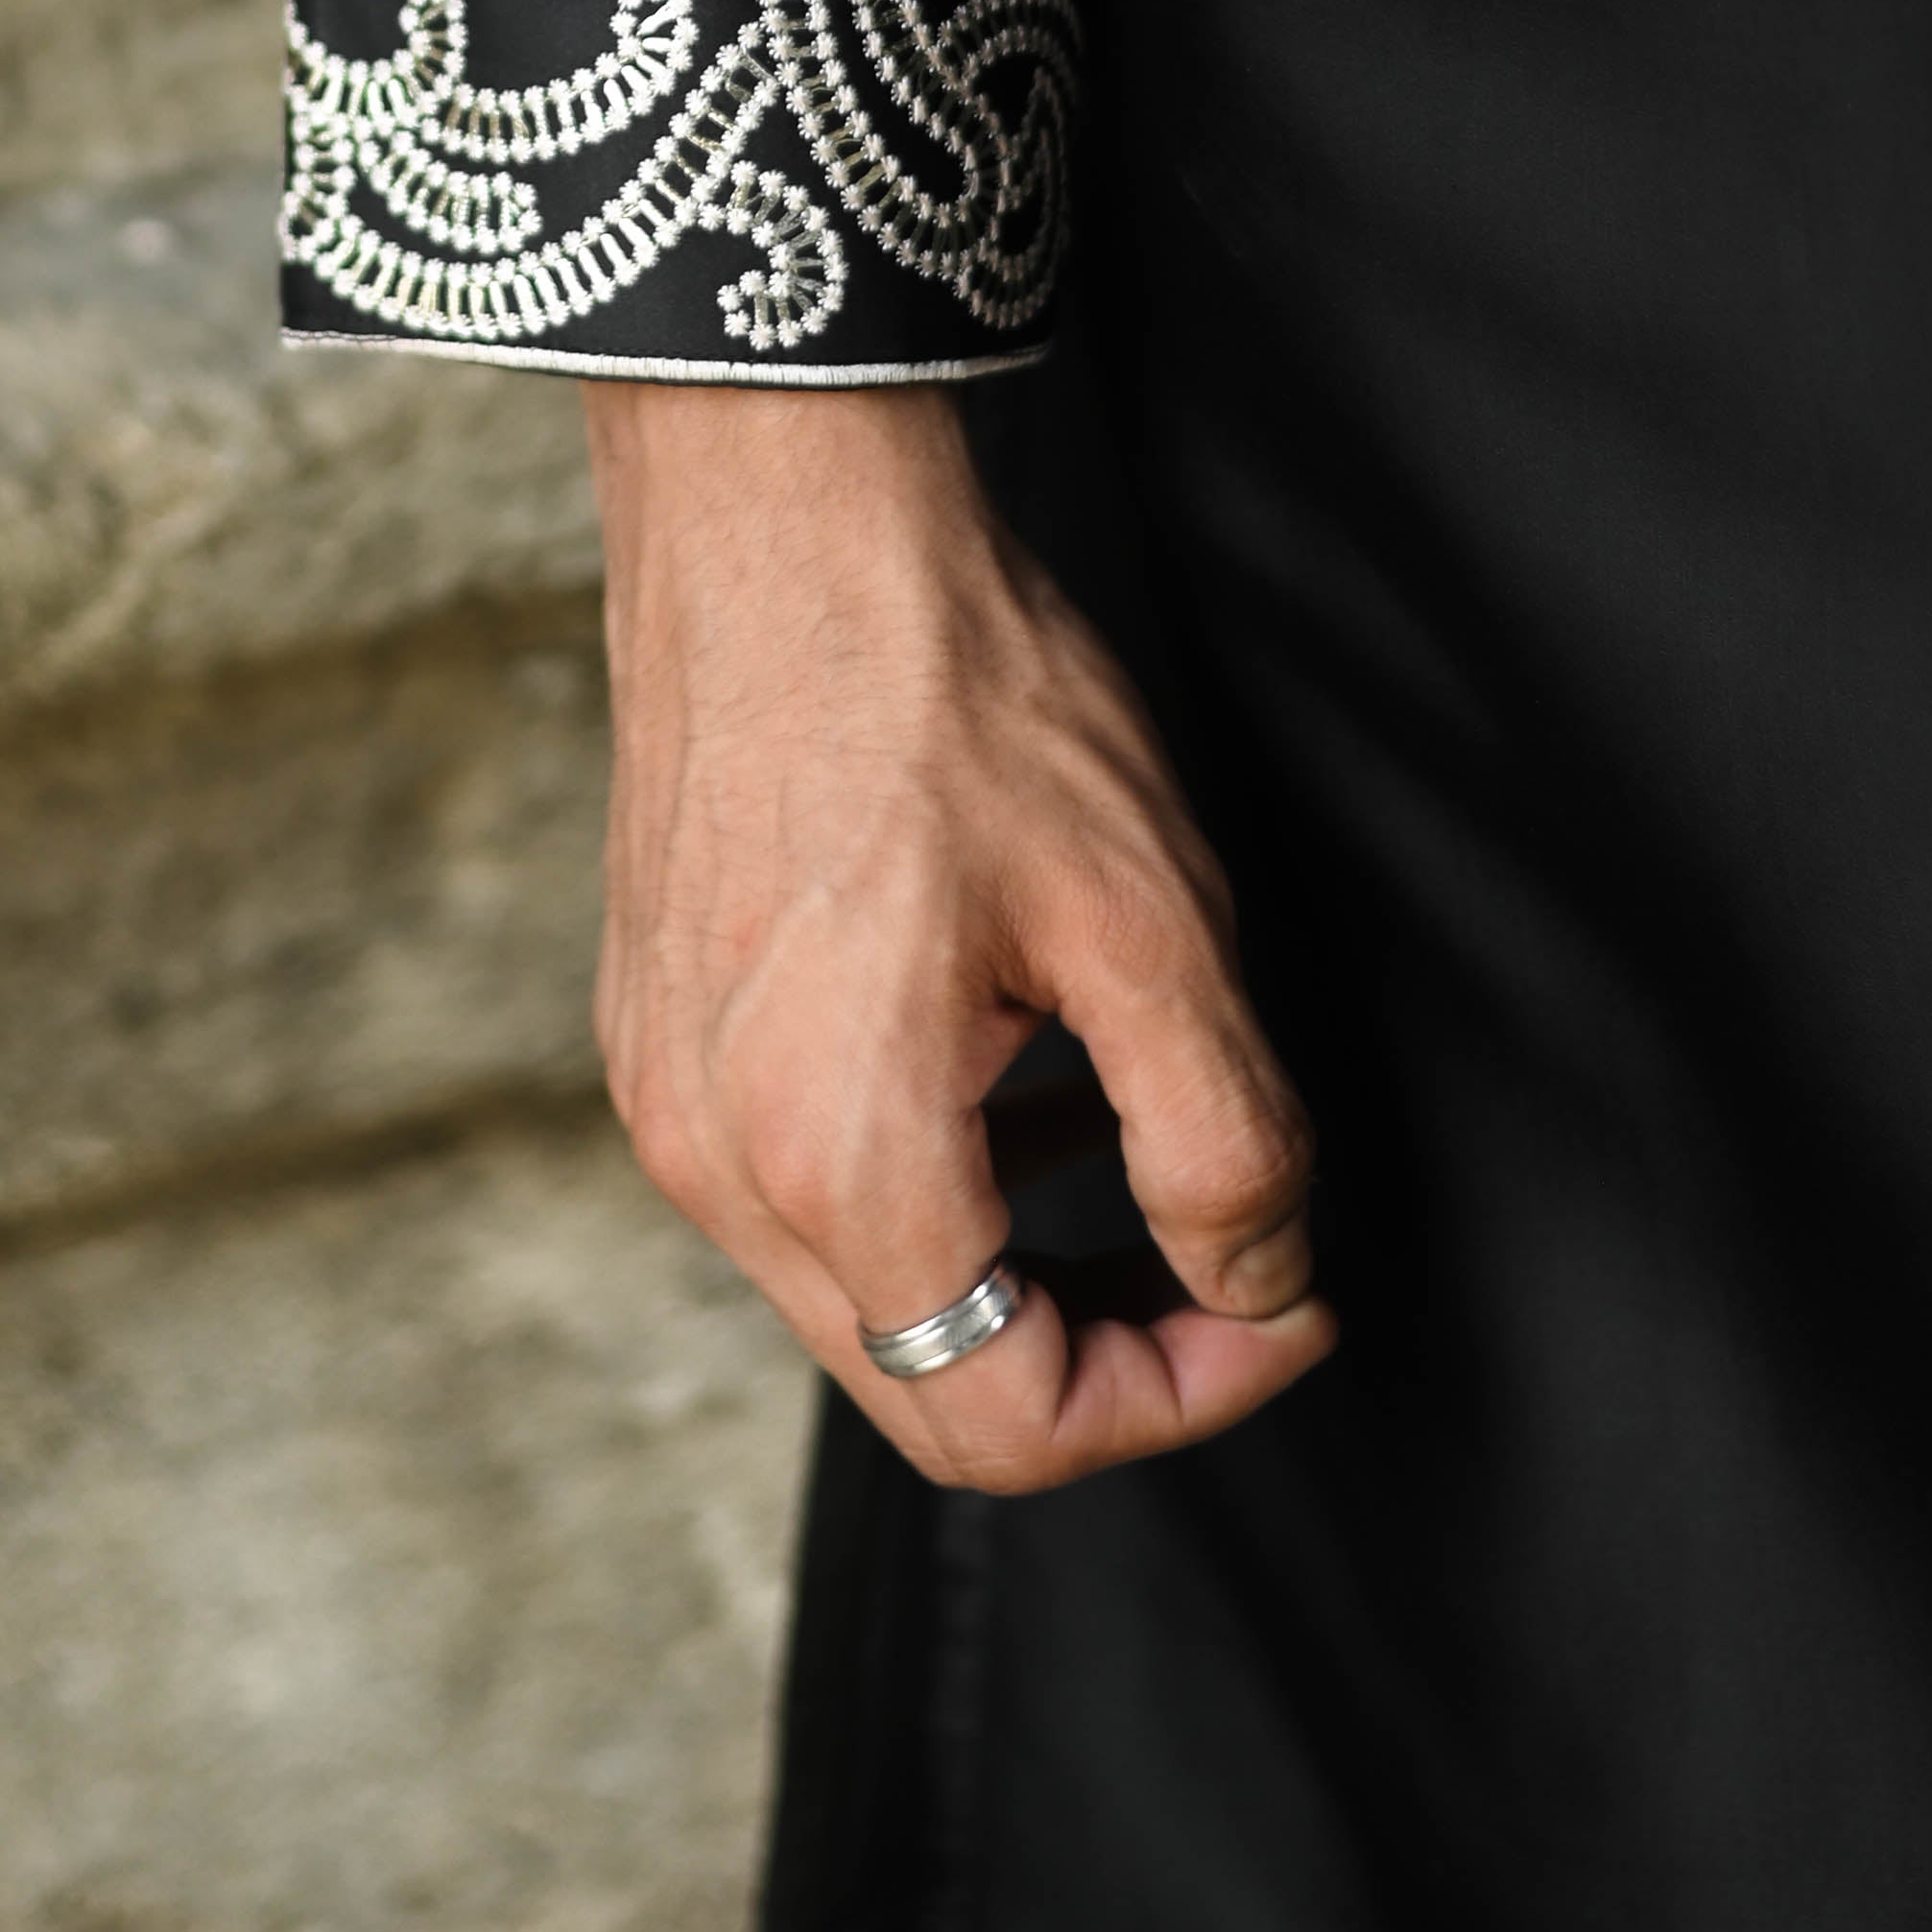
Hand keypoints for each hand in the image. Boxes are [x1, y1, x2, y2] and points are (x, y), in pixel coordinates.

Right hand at [583, 374, 1333, 1494]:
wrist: (778, 509)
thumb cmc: (949, 680)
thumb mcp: (1147, 914)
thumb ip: (1222, 1138)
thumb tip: (1255, 1274)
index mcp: (832, 1151)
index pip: (1008, 1422)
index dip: (1180, 1397)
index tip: (1278, 1303)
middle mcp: (714, 1155)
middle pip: (926, 1389)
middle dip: (1102, 1358)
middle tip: (1227, 1261)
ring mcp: (664, 1094)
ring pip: (860, 1297)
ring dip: (1011, 1269)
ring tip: (1122, 1144)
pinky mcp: (653, 1031)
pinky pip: (794, 1188)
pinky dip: (922, 1184)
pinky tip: (1000, 1067)